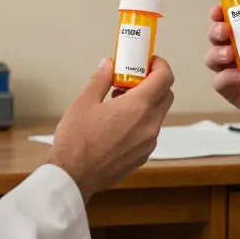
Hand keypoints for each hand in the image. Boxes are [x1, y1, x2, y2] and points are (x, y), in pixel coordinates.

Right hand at [46, 56, 174, 200]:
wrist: (73, 176)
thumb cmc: (76, 140)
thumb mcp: (84, 102)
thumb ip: (101, 79)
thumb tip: (108, 64)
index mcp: (138, 107)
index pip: (165, 78)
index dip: (159, 65)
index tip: (147, 62)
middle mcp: (149, 125)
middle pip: (166, 95)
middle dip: (154, 83)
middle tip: (131, 80)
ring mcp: (148, 143)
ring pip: (158, 115)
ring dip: (146, 103)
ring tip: (119, 102)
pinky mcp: (143, 156)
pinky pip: (149, 132)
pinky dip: (141, 122)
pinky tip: (119, 123)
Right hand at [204, 2, 239, 135]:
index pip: (231, 22)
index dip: (221, 15)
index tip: (219, 10)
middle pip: (216, 39)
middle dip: (215, 31)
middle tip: (225, 31)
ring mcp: (235, 73)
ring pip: (212, 59)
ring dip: (216, 53)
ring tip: (231, 54)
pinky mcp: (235, 93)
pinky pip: (220, 83)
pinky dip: (227, 77)